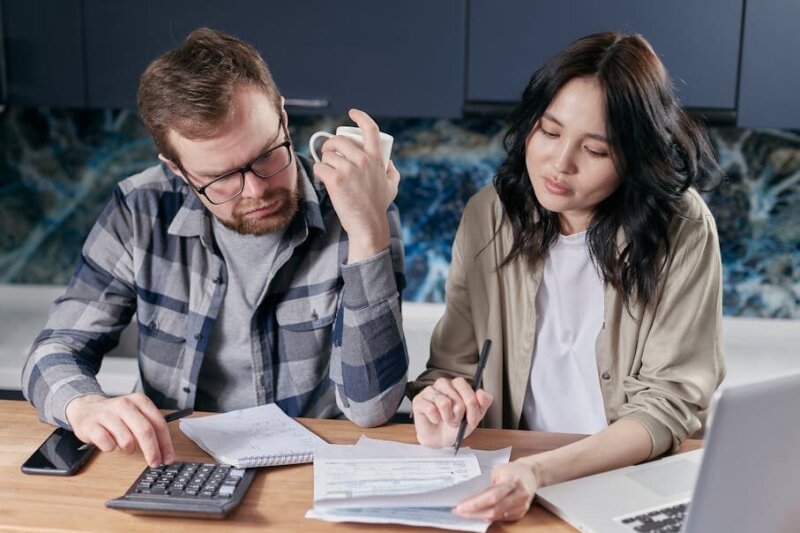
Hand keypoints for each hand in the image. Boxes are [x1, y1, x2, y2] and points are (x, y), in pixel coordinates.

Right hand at [65, 393, 173, 466]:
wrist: (85, 408)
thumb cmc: (115, 416)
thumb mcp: (136, 414)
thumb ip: (150, 428)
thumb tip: (165, 451)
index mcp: (139, 401)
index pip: (159, 423)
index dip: (166, 443)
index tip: (168, 458)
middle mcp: (124, 404)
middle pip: (145, 431)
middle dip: (152, 451)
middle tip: (155, 462)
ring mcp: (106, 414)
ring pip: (127, 440)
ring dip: (129, 449)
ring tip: (124, 445)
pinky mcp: (91, 424)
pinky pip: (107, 444)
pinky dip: (110, 448)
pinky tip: (109, 442)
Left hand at [312, 108, 400, 261]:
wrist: (367, 224)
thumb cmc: (378, 206)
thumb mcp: (392, 185)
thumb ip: (392, 171)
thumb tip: (388, 162)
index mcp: (376, 158)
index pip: (370, 129)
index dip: (360, 117)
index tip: (352, 113)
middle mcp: (363, 160)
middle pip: (339, 140)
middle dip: (330, 144)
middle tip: (328, 152)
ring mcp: (348, 169)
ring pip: (327, 155)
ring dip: (324, 161)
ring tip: (327, 170)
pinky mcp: (335, 180)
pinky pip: (319, 167)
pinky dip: (319, 172)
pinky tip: (323, 179)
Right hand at [412, 377, 492, 448]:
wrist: (440, 439)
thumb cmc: (456, 425)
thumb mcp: (475, 416)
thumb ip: (484, 402)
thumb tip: (481, 393)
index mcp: (458, 385)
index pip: (466, 387)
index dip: (471, 405)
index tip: (472, 420)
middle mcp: (443, 384)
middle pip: (456, 397)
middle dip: (459, 415)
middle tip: (456, 421)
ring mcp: (430, 391)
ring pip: (443, 403)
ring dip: (448, 418)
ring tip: (446, 421)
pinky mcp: (419, 400)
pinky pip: (430, 409)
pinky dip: (435, 419)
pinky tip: (435, 420)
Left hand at [453, 461, 537, 521]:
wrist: (531, 473)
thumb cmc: (512, 470)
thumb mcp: (498, 471)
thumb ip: (488, 484)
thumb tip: (471, 497)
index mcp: (511, 481)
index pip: (492, 496)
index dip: (475, 504)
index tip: (460, 507)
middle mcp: (518, 495)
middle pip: (494, 510)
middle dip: (475, 513)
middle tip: (459, 512)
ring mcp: (521, 506)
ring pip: (498, 517)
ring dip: (480, 516)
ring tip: (466, 513)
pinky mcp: (521, 513)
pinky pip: (502, 518)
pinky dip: (489, 517)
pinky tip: (480, 514)